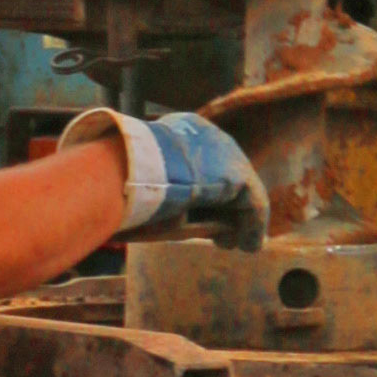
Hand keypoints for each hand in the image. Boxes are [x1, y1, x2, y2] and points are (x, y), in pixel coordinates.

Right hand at [65, 104, 266, 245]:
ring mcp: (227, 153)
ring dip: (242, 220)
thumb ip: (165, 190)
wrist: (126, 170)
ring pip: (242, 190)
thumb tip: (174, 215)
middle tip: (221, 234)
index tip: (202, 211)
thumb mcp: (145, 181)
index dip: (209, 189)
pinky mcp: (238, 175)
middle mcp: (209, 136)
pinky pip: (253, 205)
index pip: (206, 161)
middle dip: (228, 206)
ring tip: (235, 244)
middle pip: (228, 174)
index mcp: (183, 130)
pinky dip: (252, 228)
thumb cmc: (123, 179)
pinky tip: (247, 246)